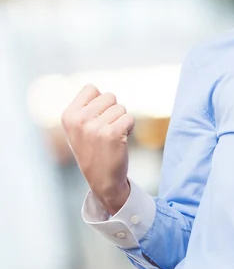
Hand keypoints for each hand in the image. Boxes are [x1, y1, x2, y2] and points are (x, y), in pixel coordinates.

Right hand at [61, 84, 133, 214]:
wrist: (102, 179)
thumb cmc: (93, 150)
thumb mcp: (79, 128)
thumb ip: (85, 108)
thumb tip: (98, 90)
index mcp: (68, 115)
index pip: (91, 88)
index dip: (100, 101)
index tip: (97, 118)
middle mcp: (79, 119)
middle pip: (109, 96)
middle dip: (113, 110)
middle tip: (107, 129)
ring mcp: (95, 126)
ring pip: (121, 107)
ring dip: (122, 120)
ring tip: (112, 136)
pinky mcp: (112, 133)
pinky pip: (129, 118)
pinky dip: (129, 128)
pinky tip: (121, 140)